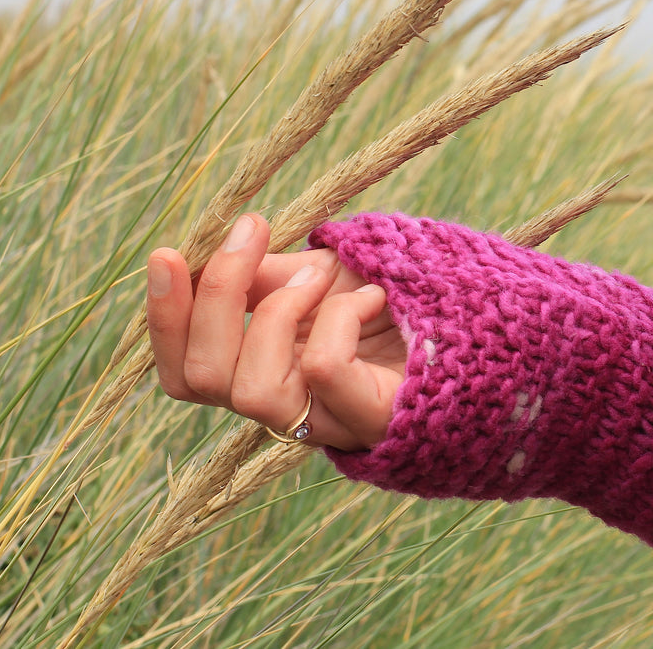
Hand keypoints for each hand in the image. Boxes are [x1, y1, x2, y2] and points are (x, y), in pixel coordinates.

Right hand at [146, 213, 405, 450]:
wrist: (488, 323)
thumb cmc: (404, 300)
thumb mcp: (325, 274)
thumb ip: (268, 274)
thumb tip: (205, 257)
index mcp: (265, 368)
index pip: (184, 368)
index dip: (164, 319)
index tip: (168, 254)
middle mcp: (287, 405)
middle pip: (200, 379)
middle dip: (216, 297)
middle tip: (250, 232)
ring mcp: (327, 419)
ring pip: (249, 390)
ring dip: (279, 312)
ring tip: (325, 277)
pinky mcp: (369, 420)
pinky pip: (321, 371)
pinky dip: (338, 320)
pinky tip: (373, 299)